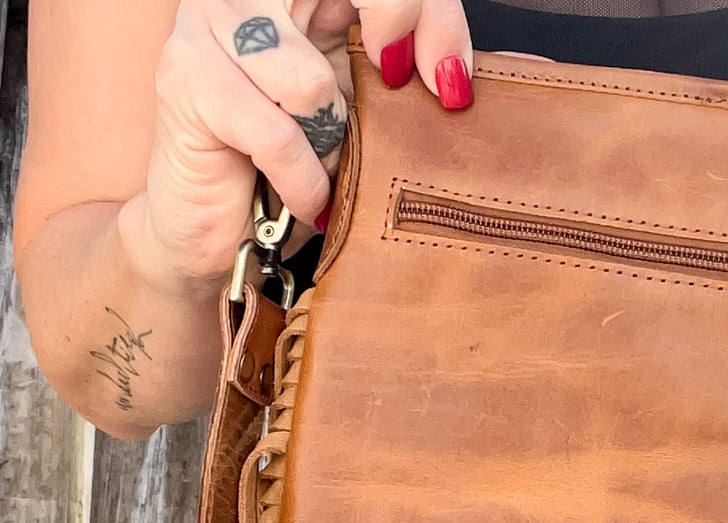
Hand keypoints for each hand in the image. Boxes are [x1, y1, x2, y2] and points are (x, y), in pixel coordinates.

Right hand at [119, 0, 473, 296]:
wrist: (217, 232)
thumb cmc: (294, 171)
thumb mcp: (363, 109)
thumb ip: (403, 68)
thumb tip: (476, 69)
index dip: (426, 9)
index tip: (452, 83)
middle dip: (395, 33)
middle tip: (401, 93)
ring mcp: (209, 22)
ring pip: (309, 82)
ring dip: (330, 144)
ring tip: (322, 166)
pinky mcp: (186, 79)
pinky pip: (277, 134)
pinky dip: (303, 181)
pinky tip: (304, 199)